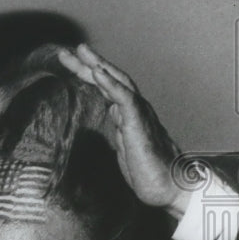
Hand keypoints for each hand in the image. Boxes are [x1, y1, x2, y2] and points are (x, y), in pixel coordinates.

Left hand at [57, 44, 190, 217]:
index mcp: (129, 114)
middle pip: (111, 79)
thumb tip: (109, 119)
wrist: (171, 188)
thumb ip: (118, 130)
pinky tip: (97, 73)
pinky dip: (110, 83)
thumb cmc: (149, 171)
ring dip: (98, 65)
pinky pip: (125, 98)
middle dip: (88, 63)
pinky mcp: (140, 124)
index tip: (69, 63)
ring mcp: (139, 114)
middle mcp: (136, 109)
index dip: (88, 74)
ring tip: (81, 52)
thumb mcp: (125, 147)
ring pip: (118, 82)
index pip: (106, 88)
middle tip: (67, 51)